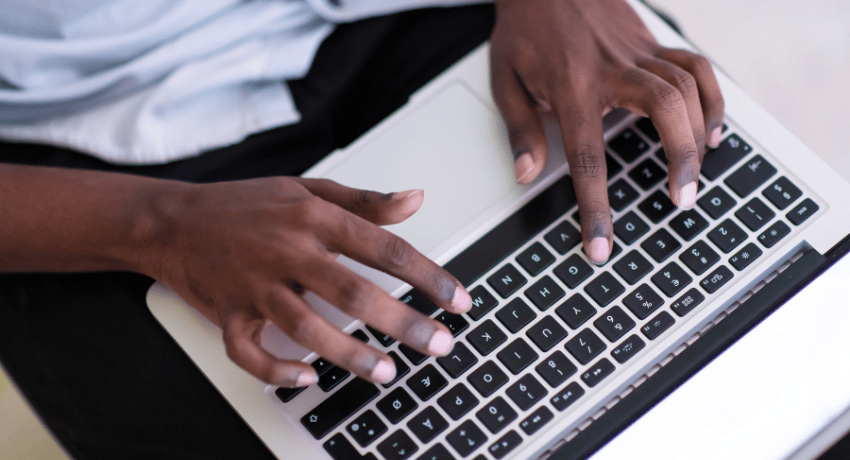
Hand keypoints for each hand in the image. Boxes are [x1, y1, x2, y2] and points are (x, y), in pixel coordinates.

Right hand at [151, 177, 471, 386]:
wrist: (172, 219)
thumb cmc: (245, 205)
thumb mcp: (307, 190)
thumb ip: (364, 200)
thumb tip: (416, 199)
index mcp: (313, 219)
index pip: (383, 247)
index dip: (427, 276)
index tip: (458, 300)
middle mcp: (287, 251)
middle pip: (354, 292)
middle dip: (403, 323)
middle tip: (440, 344)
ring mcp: (255, 285)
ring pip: (307, 328)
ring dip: (351, 355)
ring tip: (387, 371)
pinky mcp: (227, 313)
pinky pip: (250, 353)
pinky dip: (278, 370)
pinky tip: (308, 378)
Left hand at [490, 0, 723, 263]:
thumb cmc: (523, 28)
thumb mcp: (505, 79)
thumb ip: (520, 128)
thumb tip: (527, 174)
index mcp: (570, 86)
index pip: (586, 157)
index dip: (595, 207)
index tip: (600, 245)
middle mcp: (611, 68)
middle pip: (664, 110)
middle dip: (680, 159)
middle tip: (681, 200)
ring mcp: (637, 52)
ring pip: (687, 86)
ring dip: (699, 133)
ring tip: (695, 176)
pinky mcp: (651, 41)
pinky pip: (694, 66)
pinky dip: (711, 98)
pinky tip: (711, 129)